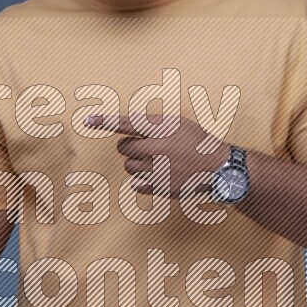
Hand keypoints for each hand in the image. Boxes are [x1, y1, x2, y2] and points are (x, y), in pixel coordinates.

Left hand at [84, 111, 229, 199]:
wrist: (219, 169)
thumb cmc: (199, 143)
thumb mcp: (179, 123)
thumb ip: (154, 124)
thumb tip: (131, 125)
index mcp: (161, 129)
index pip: (126, 123)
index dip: (105, 121)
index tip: (87, 120)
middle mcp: (155, 148)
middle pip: (123, 147)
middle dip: (130, 146)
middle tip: (148, 147)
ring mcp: (156, 169)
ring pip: (129, 166)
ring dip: (137, 163)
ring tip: (158, 162)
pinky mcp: (158, 187)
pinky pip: (136, 184)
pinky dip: (142, 180)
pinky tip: (159, 176)